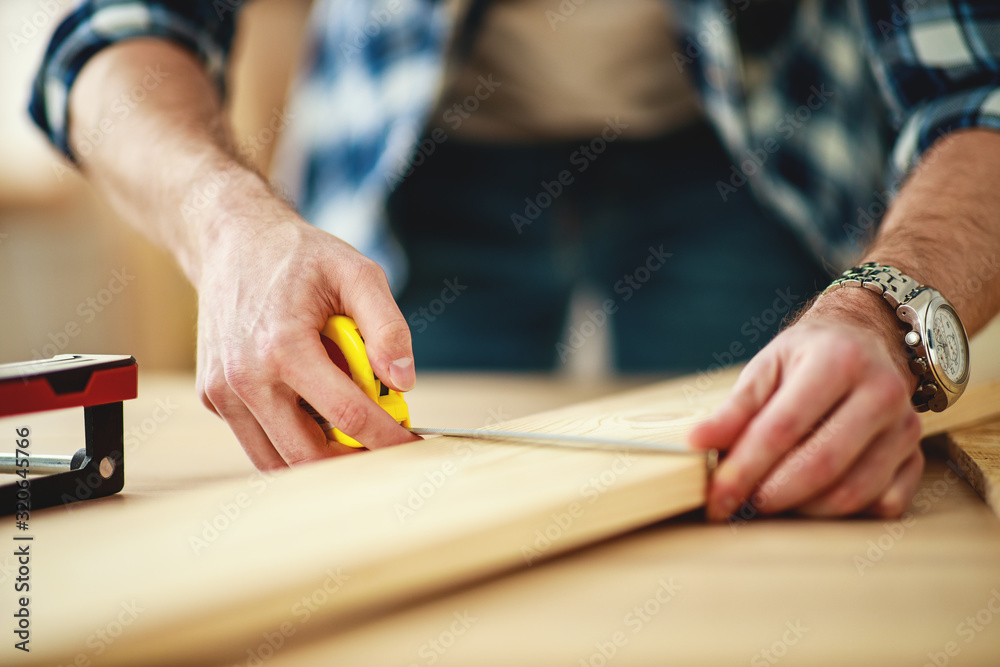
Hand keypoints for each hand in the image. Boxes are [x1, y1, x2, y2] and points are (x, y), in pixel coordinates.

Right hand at [194, 175, 417, 468]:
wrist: (233, 240)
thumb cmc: (299, 256)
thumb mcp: (357, 273)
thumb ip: (387, 327)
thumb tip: (403, 382)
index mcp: (282, 347)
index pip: (348, 416)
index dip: (388, 437)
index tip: (413, 444)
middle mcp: (244, 378)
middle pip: (309, 455)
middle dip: (353, 458)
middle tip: (383, 444)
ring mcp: (222, 393)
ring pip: (278, 459)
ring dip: (320, 455)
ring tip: (349, 423)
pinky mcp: (213, 398)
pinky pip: (259, 441)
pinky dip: (291, 437)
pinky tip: (313, 406)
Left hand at [689, 288, 924, 519]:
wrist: (867, 338)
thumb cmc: (808, 355)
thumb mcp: (766, 367)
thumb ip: (733, 409)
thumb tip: (696, 443)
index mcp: (838, 362)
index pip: (781, 429)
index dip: (743, 469)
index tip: (716, 497)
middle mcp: (881, 393)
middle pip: (820, 465)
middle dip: (771, 495)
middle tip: (739, 505)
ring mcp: (905, 427)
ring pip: (852, 493)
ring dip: (802, 509)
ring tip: (770, 499)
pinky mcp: (916, 454)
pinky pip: (882, 503)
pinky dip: (842, 511)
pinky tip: (814, 498)